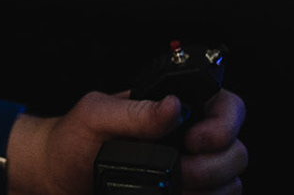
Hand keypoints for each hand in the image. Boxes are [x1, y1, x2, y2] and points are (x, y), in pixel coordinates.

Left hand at [7, 90, 246, 194]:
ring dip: (208, 190)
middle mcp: (188, 138)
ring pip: (231, 184)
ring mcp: (189, 171)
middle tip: (180, 171)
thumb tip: (172, 107)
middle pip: (236, 152)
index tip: (195, 141)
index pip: (227, 107)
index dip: (223, 125)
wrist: (57, 177)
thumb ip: (134, 111)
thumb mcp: (95, 115)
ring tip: (172, 189)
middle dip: (212, 166)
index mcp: (173, 107)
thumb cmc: (72, 140)